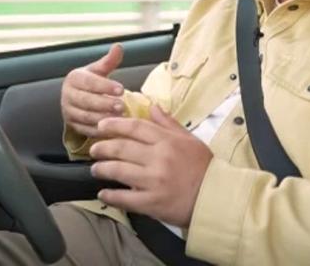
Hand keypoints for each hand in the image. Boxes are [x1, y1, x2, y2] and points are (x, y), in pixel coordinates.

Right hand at [61, 43, 124, 137]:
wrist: (77, 98)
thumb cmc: (92, 82)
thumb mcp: (99, 70)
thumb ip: (109, 61)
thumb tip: (118, 46)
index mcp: (74, 78)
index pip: (89, 82)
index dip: (105, 86)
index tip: (122, 89)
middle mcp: (67, 95)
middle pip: (86, 100)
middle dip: (104, 104)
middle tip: (122, 106)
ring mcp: (68, 111)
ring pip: (85, 116)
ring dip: (103, 118)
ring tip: (119, 117)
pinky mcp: (72, 126)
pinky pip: (85, 129)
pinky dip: (99, 130)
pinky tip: (112, 129)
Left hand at [89, 104, 212, 227]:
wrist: (216, 197)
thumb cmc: (203, 167)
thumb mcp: (189, 139)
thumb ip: (168, 123)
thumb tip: (151, 106)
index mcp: (167, 141)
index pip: (135, 127)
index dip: (114, 125)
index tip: (101, 126)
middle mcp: (159, 159)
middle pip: (122, 148)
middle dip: (102, 147)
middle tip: (94, 149)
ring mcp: (154, 182)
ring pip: (119, 171)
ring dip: (102, 169)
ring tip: (96, 169)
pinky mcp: (152, 203)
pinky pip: (125, 198)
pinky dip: (111, 196)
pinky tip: (103, 194)